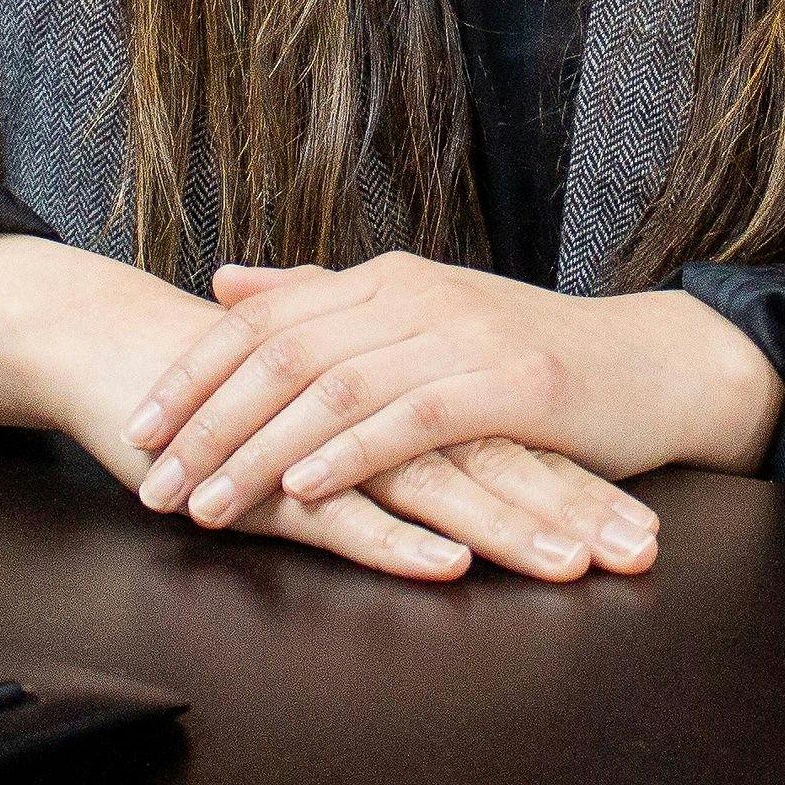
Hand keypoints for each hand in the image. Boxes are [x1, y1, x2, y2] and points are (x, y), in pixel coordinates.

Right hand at [0, 233, 643, 582]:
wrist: (120, 352)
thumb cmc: (230, 390)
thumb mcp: (331, 409)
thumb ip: (392, 428)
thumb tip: (469, 472)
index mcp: (398, 387)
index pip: (506, 440)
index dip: (576, 481)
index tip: (643, 525)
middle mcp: (374, 405)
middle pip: (491, 462)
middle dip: (570, 509)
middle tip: (639, 551)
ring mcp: (323, 439)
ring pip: (432, 486)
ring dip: (507, 527)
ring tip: (573, 564)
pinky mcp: (271, 477)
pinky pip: (342, 512)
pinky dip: (398, 536)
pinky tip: (448, 564)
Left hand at [118, 251, 782, 543]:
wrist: (649, 366)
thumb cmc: (528, 358)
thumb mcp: (420, 320)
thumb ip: (323, 301)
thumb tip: (227, 282)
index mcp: (384, 281)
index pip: (264, 322)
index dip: (194, 374)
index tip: (135, 427)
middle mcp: (413, 295)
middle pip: (283, 354)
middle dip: (207, 422)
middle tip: (151, 481)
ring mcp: (462, 334)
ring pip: (335, 389)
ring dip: (260, 450)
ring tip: (207, 502)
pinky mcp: (509, 383)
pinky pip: (413, 420)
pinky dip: (354, 454)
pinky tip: (307, 490)